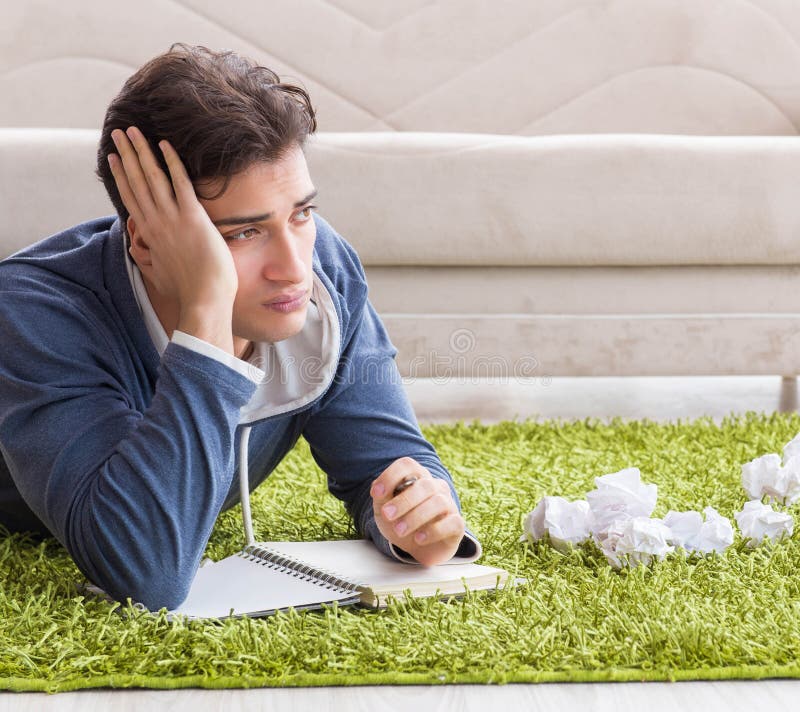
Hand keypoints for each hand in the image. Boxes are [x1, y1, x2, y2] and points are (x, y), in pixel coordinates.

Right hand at [107, 126, 237, 352]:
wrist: (204, 300)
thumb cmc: (188, 292)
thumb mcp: (160, 274)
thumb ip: (150, 259)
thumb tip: (143, 254)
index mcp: (149, 235)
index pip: (132, 198)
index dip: (122, 176)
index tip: (115, 158)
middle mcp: (156, 223)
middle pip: (137, 182)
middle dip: (127, 155)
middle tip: (118, 132)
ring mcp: (173, 219)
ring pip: (153, 178)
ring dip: (142, 152)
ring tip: (133, 131)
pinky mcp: (192, 218)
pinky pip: (180, 183)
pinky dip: (171, 163)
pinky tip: (164, 145)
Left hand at [370, 457, 465, 566]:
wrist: (417, 547)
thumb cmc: (400, 521)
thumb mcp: (384, 509)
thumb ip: (381, 497)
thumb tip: (378, 488)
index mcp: (416, 477)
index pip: (408, 465)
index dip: (391, 476)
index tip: (376, 493)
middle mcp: (435, 487)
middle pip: (424, 485)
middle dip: (403, 501)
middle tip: (387, 515)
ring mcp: (448, 504)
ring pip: (438, 502)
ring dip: (416, 517)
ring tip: (400, 530)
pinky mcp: (457, 524)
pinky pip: (451, 522)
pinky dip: (433, 531)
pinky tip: (419, 538)